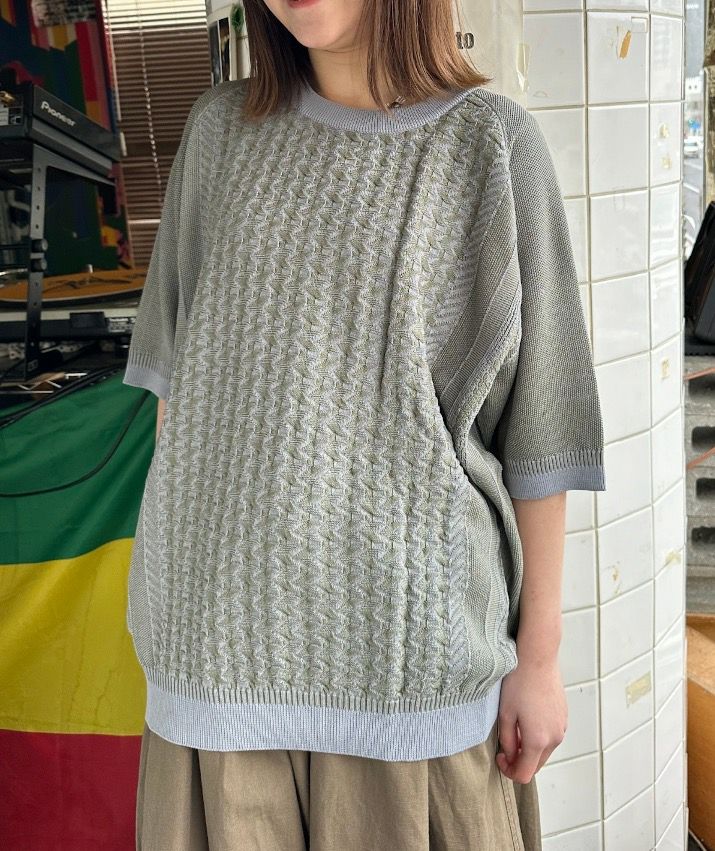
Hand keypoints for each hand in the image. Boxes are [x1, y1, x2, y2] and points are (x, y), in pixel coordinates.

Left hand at [495, 654, 567, 783]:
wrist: (537, 659)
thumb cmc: (519, 683)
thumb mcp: (505, 714)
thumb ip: (507, 741)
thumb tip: (510, 755)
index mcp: (538, 741)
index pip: (524, 774)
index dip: (509, 771)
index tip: (500, 757)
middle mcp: (554, 739)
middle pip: (536, 765)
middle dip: (519, 761)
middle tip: (505, 746)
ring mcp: (562, 728)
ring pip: (544, 751)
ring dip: (529, 749)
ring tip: (515, 728)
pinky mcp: (564, 718)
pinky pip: (551, 737)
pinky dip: (539, 737)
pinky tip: (527, 719)